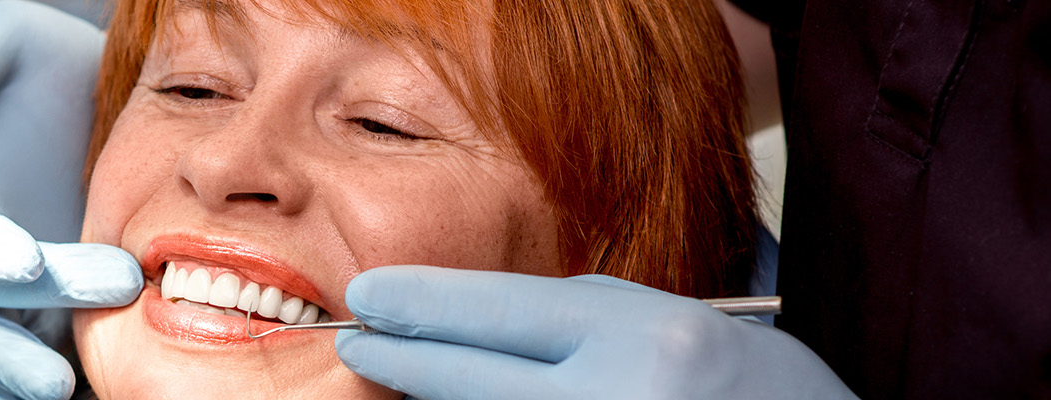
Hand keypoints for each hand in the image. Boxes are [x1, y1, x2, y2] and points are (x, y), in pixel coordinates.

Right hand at [0, 1, 138, 398]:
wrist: (99, 108)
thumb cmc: (45, 68)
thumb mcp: (11, 39)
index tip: (27, 265)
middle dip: (23, 314)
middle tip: (112, 290)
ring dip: (19, 374)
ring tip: (61, 388)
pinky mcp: (37, 319)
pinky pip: (24, 367)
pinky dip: (33, 390)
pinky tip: (77, 397)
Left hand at [335, 266, 854, 398]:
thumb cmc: (762, 396)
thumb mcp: (684, 328)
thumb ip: (588, 316)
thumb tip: (481, 320)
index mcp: (649, 345)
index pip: (500, 313)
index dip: (422, 305)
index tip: (369, 294)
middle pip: (472, 379)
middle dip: (404, 357)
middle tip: (359, 338)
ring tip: (405, 374)